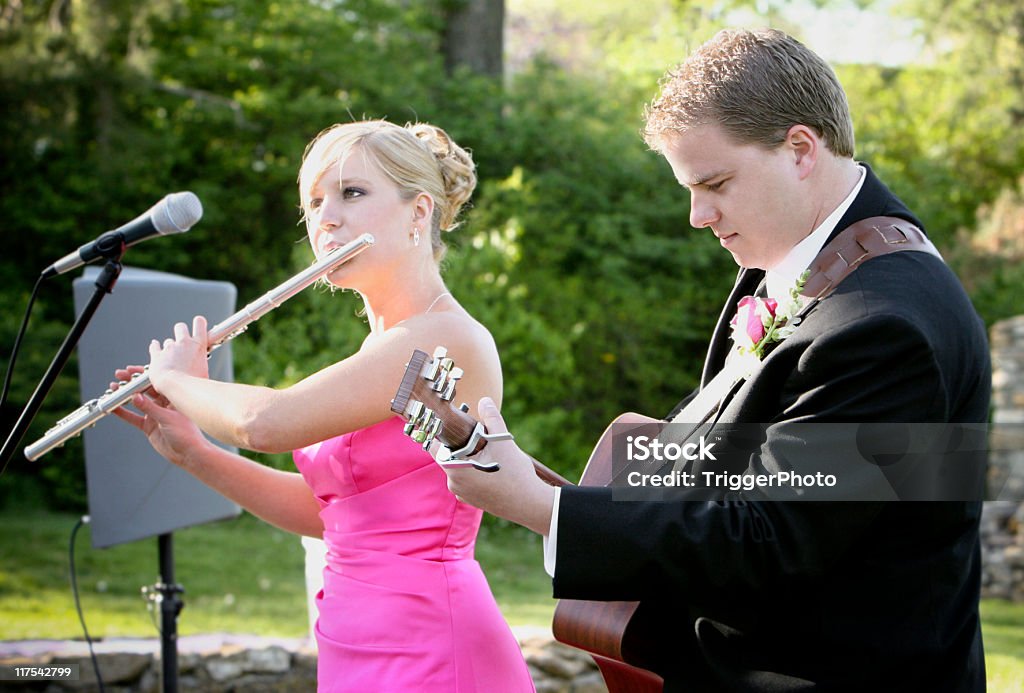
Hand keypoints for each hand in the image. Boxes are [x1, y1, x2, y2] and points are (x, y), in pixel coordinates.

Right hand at [110, 366, 210, 467]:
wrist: (188, 454)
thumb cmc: (187, 434)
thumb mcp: (167, 418)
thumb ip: (150, 408)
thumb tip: (135, 396)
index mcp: (173, 397)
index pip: (156, 382)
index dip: (142, 376)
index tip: (130, 371)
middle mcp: (164, 404)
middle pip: (145, 390)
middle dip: (131, 383)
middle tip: (119, 376)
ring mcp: (155, 415)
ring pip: (137, 402)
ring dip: (125, 396)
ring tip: (113, 389)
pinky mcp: (149, 426)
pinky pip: (133, 417)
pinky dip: (123, 413)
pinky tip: (113, 408)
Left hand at [147, 315, 209, 389]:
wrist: (177, 386)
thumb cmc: (195, 385)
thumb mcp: (206, 373)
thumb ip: (202, 366)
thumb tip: (201, 371)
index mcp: (199, 345)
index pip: (199, 323)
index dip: (198, 322)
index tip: (198, 323)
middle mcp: (184, 343)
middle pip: (180, 327)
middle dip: (181, 331)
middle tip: (182, 340)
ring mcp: (170, 348)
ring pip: (168, 341)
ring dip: (169, 347)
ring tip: (170, 356)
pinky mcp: (157, 355)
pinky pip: (155, 346)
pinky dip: (155, 346)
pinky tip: (155, 347)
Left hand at [437, 397, 554, 535]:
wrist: (531, 505)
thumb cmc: (515, 475)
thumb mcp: (502, 441)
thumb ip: (491, 418)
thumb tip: (484, 401)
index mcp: (455, 469)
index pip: (436, 446)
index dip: (441, 432)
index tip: (449, 424)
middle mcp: (454, 484)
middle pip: (451, 455)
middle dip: (463, 444)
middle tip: (480, 436)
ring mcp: (463, 494)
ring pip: (460, 467)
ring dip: (471, 458)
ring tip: (492, 453)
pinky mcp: (473, 500)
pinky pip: (469, 480)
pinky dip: (476, 471)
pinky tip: (494, 468)